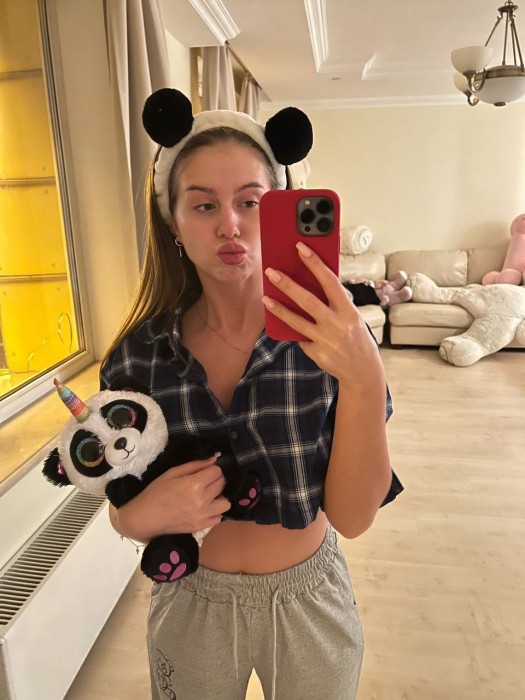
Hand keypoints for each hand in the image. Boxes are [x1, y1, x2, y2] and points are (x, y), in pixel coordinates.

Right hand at [115, 455, 229, 542]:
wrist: (144, 517)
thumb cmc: (155, 492)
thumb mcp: (172, 473)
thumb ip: (195, 465)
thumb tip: (213, 460)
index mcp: (193, 484)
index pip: (217, 472)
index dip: (212, 469)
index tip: (205, 471)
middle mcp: (201, 500)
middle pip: (222, 484)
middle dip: (215, 480)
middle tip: (205, 482)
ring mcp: (202, 515)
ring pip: (225, 503)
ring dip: (219, 497)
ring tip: (208, 496)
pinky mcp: (200, 527)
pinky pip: (218, 518)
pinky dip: (214, 512)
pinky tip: (205, 508)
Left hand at [262, 241, 384, 390]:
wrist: (362, 371)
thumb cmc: (357, 338)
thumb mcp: (352, 318)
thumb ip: (335, 304)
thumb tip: (310, 286)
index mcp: (348, 311)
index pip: (330, 281)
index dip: (315, 263)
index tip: (301, 248)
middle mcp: (337, 324)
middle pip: (308, 300)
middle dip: (288, 284)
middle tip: (271, 272)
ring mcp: (325, 340)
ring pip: (296, 321)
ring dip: (279, 308)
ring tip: (266, 298)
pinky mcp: (316, 353)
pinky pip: (301, 339)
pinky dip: (298, 333)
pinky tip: (294, 329)